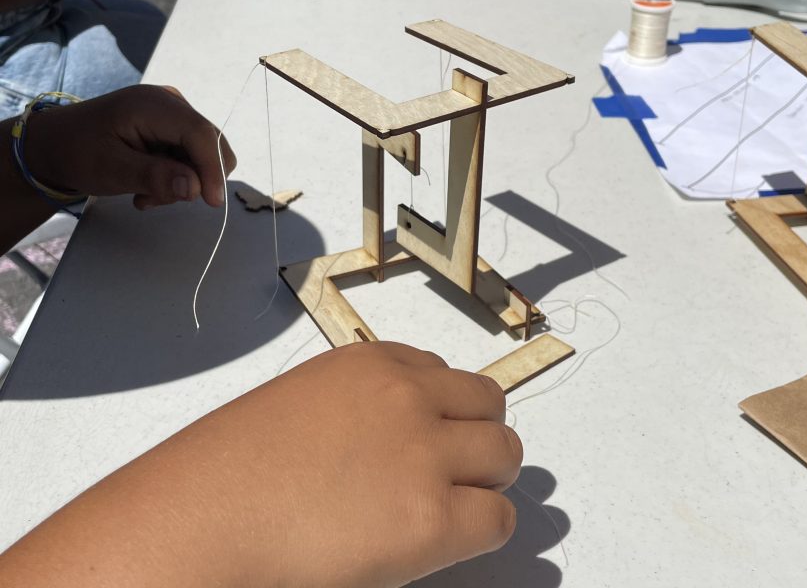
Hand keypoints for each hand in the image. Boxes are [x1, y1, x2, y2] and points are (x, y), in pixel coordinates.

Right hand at [0, 342, 521, 587]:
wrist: (202, 520)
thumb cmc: (230, 470)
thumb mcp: (300, 406)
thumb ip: (357, 408)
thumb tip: (390, 438)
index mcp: (372, 364)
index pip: (443, 373)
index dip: (442, 408)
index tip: (430, 434)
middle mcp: (409, 397)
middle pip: (489, 404)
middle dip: (477, 436)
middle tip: (453, 470)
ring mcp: (425, 455)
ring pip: (506, 454)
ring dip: (487, 478)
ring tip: (453, 504)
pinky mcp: (433, 519)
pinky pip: (498, 519)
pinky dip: (482, 529)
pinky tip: (444, 540)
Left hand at [24, 85, 235, 209]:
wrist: (55, 144)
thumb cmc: (76, 153)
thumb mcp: (110, 169)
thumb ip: (154, 177)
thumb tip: (195, 188)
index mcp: (153, 105)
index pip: (201, 134)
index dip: (213, 168)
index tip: (212, 203)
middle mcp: (170, 103)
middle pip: (210, 144)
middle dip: (195, 178)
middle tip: (158, 198)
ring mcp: (173, 115)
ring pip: (203, 155)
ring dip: (182, 182)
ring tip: (146, 194)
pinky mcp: (172, 128)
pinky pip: (192, 157)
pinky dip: (177, 177)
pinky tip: (150, 185)